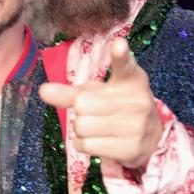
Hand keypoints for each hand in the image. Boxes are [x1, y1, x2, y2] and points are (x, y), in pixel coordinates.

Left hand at [39, 37, 162, 168]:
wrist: (150, 137)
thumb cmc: (115, 107)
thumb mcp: (96, 93)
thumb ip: (69, 92)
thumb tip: (43, 90)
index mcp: (131, 79)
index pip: (125, 65)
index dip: (120, 55)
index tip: (117, 44)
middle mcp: (137, 99)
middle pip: (82, 104)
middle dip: (80, 111)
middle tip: (95, 112)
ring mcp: (136, 125)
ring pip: (81, 127)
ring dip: (81, 130)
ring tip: (98, 127)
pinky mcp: (130, 148)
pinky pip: (86, 146)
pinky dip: (84, 145)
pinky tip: (99, 140)